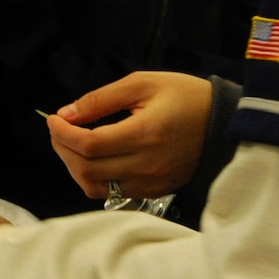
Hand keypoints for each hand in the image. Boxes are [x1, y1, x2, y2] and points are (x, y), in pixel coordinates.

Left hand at [45, 71, 212, 199]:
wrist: (226, 123)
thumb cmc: (185, 96)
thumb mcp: (142, 83)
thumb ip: (100, 99)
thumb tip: (66, 114)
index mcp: (144, 135)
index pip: (88, 145)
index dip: (62, 133)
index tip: (53, 118)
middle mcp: (147, 165)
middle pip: (87, 169)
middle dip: (62, 149)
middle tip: (58, 129)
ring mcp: (152, 182)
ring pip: (97, 188)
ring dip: (75, 167)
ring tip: (72, 144)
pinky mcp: (157, 190)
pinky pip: (114, 194)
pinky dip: (95, 179)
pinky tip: (93, 159)